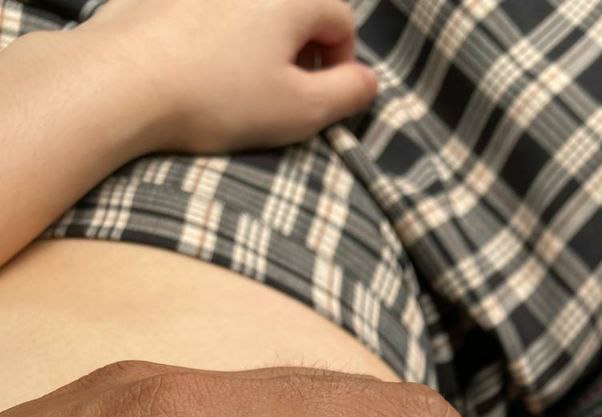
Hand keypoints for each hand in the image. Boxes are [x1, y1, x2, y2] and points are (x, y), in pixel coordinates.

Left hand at [82, 0, 377, 152]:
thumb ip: (348, 95)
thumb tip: (368, 82)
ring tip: (236, 86)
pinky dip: (216, 36)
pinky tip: (198, 70)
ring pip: (253, 12)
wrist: (123, 80)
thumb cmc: (219, 97)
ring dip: (257, 44)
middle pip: (297, 10)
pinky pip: (210, 12)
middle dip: (298, 52)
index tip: (319, 100)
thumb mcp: (300, 111)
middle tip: (278, 97)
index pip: (341, 21)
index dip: (340, 65)